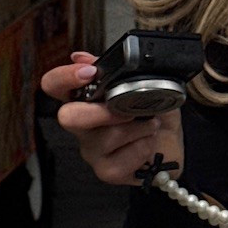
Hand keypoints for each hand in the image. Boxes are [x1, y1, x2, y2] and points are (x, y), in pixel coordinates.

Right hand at [40, 51, 184, 186]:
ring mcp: (92, 149)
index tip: (89, 72)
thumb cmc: (154, 111)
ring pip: (105, 137)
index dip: (64, 77)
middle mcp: (82, 124)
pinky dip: (143, 147)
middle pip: (67, 117)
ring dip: (138, 127)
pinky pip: (121, 159)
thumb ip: (114, 68)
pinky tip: (149, 143)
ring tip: (152, 124)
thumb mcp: (143, 81)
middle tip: (129, 109)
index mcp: (85, 97)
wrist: (174, 142)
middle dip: (100, 111)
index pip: (54, 85)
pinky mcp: (106, 171)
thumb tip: (82, 56)